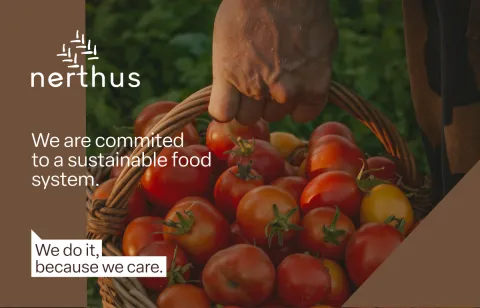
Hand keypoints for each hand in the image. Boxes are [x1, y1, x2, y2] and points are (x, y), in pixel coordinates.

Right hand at [209, 0, 337, 124]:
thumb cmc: (301, 6)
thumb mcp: (324, 41)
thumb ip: (315, 72)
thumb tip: (307, 87)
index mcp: (313, 85)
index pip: (301, 116)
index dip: (292, 103)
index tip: (285, 89)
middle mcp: (286, 92)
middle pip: (271, 116)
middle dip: (267, 100)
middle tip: (262, 73)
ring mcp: (255, 87)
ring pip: (247, 117)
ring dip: (245, 103)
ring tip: (244, 76)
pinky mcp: (227, 77)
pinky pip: (222, 112)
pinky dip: (223, 109)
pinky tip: (226, 94)